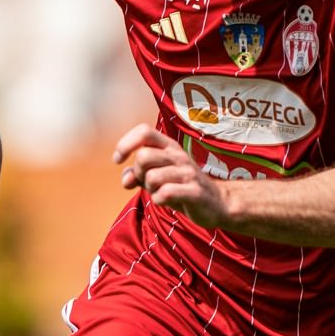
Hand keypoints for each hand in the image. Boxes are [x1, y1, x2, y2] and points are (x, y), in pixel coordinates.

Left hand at [114, 124, 229, 230]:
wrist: (217, 203)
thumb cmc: (183, 187)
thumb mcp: (158, 177)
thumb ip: (138, 174)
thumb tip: (125, 179)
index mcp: (169, 147)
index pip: (144, 132)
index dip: (125, 144)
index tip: (118, 160)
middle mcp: (179, 156)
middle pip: (143, 157)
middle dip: (138, 173)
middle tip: (147, 183)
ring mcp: (188, 173)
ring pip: (152, 177)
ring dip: (150, 190)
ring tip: (160, 193)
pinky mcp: (195, 192)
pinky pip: (165, 193)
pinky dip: (159, 200)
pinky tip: (166, 201)